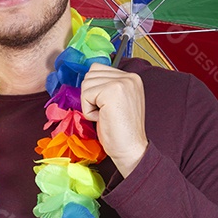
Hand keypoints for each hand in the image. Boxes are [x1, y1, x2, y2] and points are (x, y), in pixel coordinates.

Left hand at [79, 62, 148, 176]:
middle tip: (106, 112)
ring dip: (89, 103)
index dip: (94, 90)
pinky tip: (103, 118)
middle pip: (90, 74)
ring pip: (86, 83)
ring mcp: (122, 82)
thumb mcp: (115, 101)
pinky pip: (85, 95)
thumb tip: (87, 78)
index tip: (107, 107)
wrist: (130, 149)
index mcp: (132, 77)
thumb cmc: (120, 130)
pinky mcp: (112, 91)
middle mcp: (129, 76)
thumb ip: (106, 85)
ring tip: (105, 115)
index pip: (97, 68)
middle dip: (91, 96)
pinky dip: (88, 111)